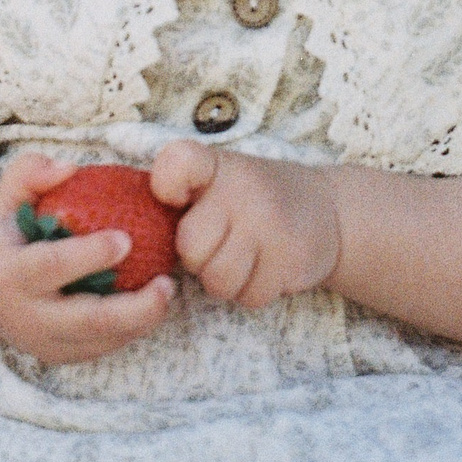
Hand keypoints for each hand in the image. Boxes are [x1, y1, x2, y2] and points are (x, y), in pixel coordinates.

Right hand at [0, 153, 172, 364]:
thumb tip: (69, 167)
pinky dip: (128, 331)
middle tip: (166, 283)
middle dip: (130, 307)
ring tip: (167, 291)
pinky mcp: (55, 354)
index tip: (126, 239)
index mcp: (5, 273)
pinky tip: (152, 306)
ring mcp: (39, 341)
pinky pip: (98, 349)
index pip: (50, 267)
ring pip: (97, 341)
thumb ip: (28, 173)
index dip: (88, 256)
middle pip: (83, 319)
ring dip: (139, 321)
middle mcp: (21, 314)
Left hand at [149, 140, 339, 308]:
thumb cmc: (253, 199)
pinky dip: (252, 292)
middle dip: (198, 258)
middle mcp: (244, 190)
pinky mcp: (293, 260)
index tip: (176, 199)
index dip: (166, 186)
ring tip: (241, 259)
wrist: (328, 211)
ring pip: (218, 281)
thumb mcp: (219, 178)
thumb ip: (181, 192)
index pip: (176, 164)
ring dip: (224, 281)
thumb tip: (133, 233)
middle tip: (218, 244)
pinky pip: (249, 298)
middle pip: (191, 248)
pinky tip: (265, 268)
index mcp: (217, 165)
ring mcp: (272, 226)